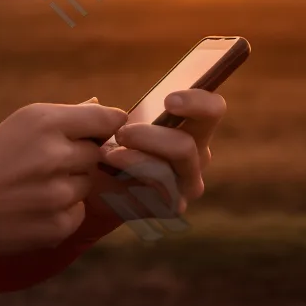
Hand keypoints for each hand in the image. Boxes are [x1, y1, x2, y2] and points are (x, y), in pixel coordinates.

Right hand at [0, 101, 126, 254]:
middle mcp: (55, 156)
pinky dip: (64, 210)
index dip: (111, 123)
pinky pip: (78, 213)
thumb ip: (66, 116)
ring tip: (38, 185)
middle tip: (52, 161)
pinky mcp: (57, 226)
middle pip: (97, 154)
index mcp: (46, 123)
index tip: (110, 127)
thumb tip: (102, 106)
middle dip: (81, 156)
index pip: (104, 119)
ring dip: (71, 184)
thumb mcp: (22, 122)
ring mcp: (58, 195)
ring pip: (88, 184)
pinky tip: (36, 206)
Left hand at [85, 88, 226, 222]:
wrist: (96, 186)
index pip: (212, 109)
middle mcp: (196, 154)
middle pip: (188, 144)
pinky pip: (159, 190)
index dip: (198, 102)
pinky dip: (134, 177)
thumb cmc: (106, 144)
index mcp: (190, 125)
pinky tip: (114, 171)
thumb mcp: (103, 123)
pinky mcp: (173, 204)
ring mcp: (187, 183)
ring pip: (167, 170)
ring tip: (107, 154)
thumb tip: (94, 102)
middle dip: (151, 137)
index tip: (169, 101)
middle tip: (122, 133)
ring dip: (135, 159)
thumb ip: (100, 113)